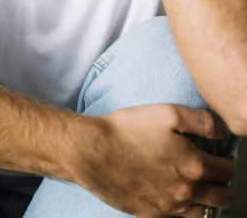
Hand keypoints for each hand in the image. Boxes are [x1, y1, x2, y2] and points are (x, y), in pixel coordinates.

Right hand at [74, 104, 235, 217]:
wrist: (93, 151)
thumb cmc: (128, 130)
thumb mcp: (168, 113)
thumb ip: (202, 121)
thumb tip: (222, 131)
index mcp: (194, 166)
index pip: (227, 170)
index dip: (228, 160)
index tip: (223, 155)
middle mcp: (186, 192)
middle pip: (222, 197)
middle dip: (224, 183)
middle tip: (216, 172)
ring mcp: (169, 207)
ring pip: (203, 212)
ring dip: (207, 200)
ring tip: (199, 187)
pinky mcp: (151, 215)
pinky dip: (184, 210)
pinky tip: (176, 196)